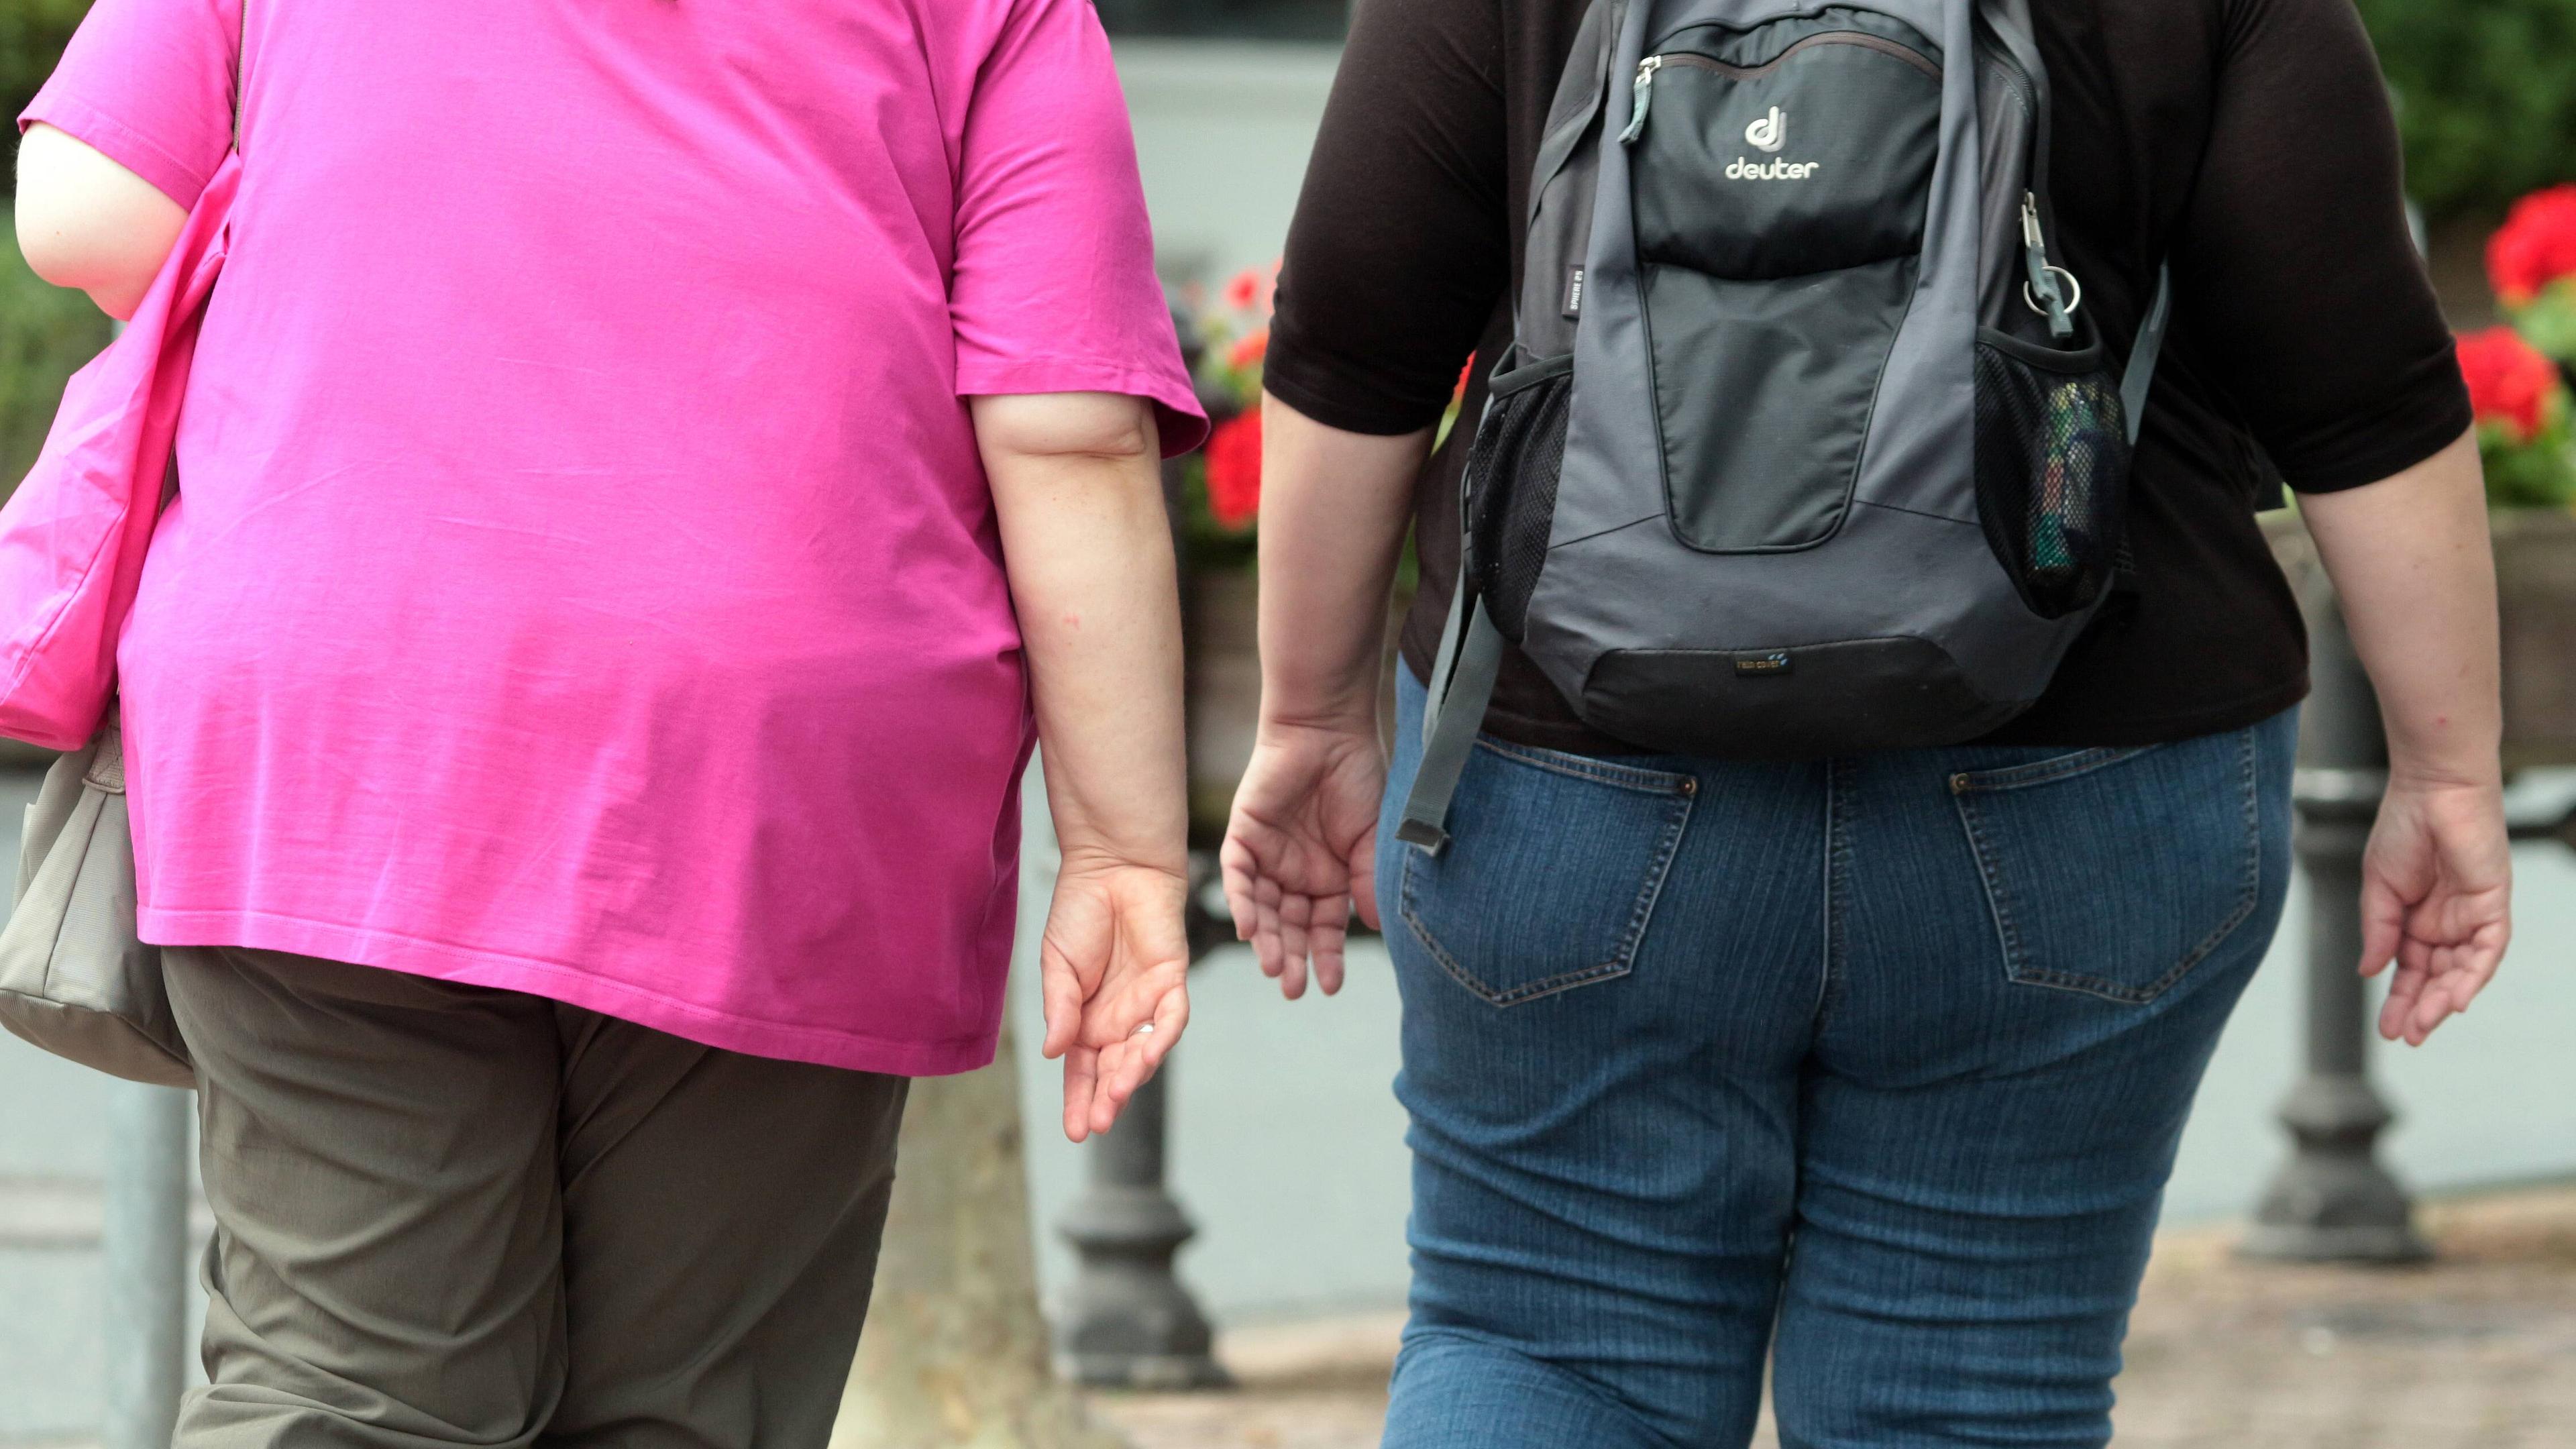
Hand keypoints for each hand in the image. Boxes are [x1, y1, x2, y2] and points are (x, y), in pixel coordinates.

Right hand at [1039, 859, 1190, 1142]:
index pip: (1082, 1072)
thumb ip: (1059, 1007)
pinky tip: (1146, 1057)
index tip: (1074, 1132)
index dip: (1079, 1100)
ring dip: (1132, 1076)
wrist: (1112, 866)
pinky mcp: (1173, 981)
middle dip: (1106, 1100)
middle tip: (1096, 1124)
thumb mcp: (1057, 964)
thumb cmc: (1079, 912)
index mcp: (1084, 1021)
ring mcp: (1146, 1004)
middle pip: (1113, 1071)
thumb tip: (1053, 1052)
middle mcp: (1117, 1020)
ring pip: (1144, 1052)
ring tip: (1116, 1097)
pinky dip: (1161, 1038)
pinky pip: (1172, 1018)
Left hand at [1220, 718, 1384, 999]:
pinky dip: (1241, 902)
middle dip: (1290, 958)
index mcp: (1328, 877)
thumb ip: (1366, 882)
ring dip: (1265, 939)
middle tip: (1292, 989)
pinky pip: (1237, 877)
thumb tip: (1370, 928)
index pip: (1323, 928)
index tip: (1331, 985)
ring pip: (1261, 909)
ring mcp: (1268, 856)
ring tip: (1271, 968)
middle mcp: (1295, 873)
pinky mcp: (1242, 835)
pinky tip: (1247, 929)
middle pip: (1288, 926)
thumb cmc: (1358, 777)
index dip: (1326, 956)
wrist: (1329, 728)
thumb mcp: (1372, 838)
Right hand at [2358, 775, 2511, 1045]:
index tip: (2386, 1029)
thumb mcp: (2378, 886)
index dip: (2399, 998)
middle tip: (2405, 1035)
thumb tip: (2369, 971)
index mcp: (2416, 919)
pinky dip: (2474, 975)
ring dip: (2444, 999)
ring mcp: (2472, 916)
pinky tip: (2457, 1000)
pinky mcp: (2493, 905)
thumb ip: (2379, 930)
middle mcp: (2447, 923)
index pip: (2410, 970)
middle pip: (2437, 977)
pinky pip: (2488, 950)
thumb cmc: (2402, 827)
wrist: (2432, 789)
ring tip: (2422, 1025)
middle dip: (2421, 1008)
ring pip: (2463, 971)